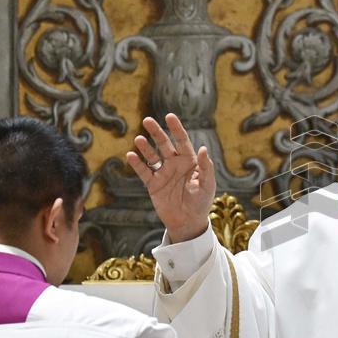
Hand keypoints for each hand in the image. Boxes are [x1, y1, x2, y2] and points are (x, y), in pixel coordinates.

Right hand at [126, 114, 215, 242]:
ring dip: (145, 147)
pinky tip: (131, 155)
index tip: (169, 116)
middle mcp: (175, 164)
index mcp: (190, 161)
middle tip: (147, 120)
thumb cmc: (202, 202)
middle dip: (156, 132)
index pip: (182, 141)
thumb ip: (206, 167)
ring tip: (139, 139)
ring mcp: (163, 173)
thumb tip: (203, 148)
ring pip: (152, 156)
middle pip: (164, 144)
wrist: (188, 222)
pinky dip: (137, 164)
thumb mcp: (207, 184)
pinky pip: (144, 172)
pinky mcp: (153, 184)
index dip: (176, 128)